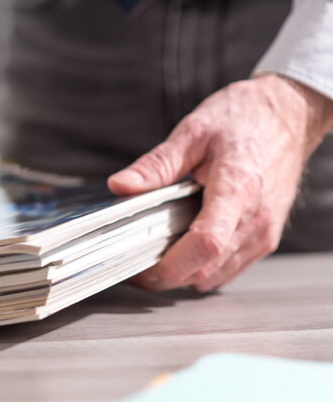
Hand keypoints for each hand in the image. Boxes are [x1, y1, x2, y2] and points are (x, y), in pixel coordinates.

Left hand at [108, 74, 332, 291]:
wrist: (290, 114)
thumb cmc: (245, 118)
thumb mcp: (193, 132)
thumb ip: (156, 165)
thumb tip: (121, 186)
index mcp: (237, 189)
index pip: (205, 244)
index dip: (169, 264)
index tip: (138, 265)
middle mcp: (256, 219)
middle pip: (204, 269)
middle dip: (164, 274)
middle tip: (132, 261)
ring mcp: (264, 233)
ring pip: (214, 277)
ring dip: (181, 274)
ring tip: (154, 253)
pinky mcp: (265, 239)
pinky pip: (227, 270)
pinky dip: (201, 269)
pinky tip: (182, 248)